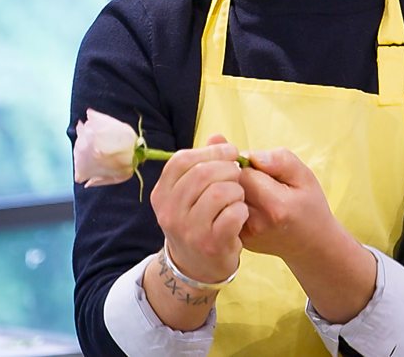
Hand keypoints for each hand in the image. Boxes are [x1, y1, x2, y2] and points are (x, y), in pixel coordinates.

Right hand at [150, 134, 247, 283]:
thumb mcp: (191, 192)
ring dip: (237, 190)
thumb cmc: (196, 221)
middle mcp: (170, 211)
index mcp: (162, 193)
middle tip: (237, 174)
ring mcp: (189, 230)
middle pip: (203, 173)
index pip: (182, 160)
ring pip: (220, 192)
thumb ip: (203, 162)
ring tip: (238, 196)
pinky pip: (233, 214)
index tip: (230, 152)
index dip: (210, 151)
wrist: (195, 267)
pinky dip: (242, 210)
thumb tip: (217, 137)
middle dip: (228, 169)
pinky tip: (240, 214)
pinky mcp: (211, 244)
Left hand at [239, 147, 377, 323]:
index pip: (243, 172)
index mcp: (275, 206)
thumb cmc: (308, 205)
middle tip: (258, 181)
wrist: (311, 244)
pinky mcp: (238, 240)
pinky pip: (224, 212)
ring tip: (254, 194)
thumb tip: (248, 156)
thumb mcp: (304, 176)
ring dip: (234, 191)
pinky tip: (249, 206)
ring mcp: (245, 235)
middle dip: (239, 176)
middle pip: (229, 185)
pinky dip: (231, 204)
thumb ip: (278, 160)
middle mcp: (257, 223)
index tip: (263, 170)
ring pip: (223, 199)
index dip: (250, 164)